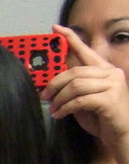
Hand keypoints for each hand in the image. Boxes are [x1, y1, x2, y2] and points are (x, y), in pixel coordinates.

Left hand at [43, 24, 128, 153]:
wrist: (118, 134)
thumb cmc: (99, 116)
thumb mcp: (83, 97)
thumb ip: (73, 85)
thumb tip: (50, 80)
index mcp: (104, 69)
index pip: (86, 50)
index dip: (70, 38)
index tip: (55, 28)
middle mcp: (111, 73)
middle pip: (75, 71)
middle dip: (55, 83)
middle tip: (44, 95)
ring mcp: (113, 85)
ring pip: (76, 86)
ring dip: (59, 99)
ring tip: (53, 108)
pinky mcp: (111, 99)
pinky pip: (80, 100)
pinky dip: (66, 108)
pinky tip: (60, 114)